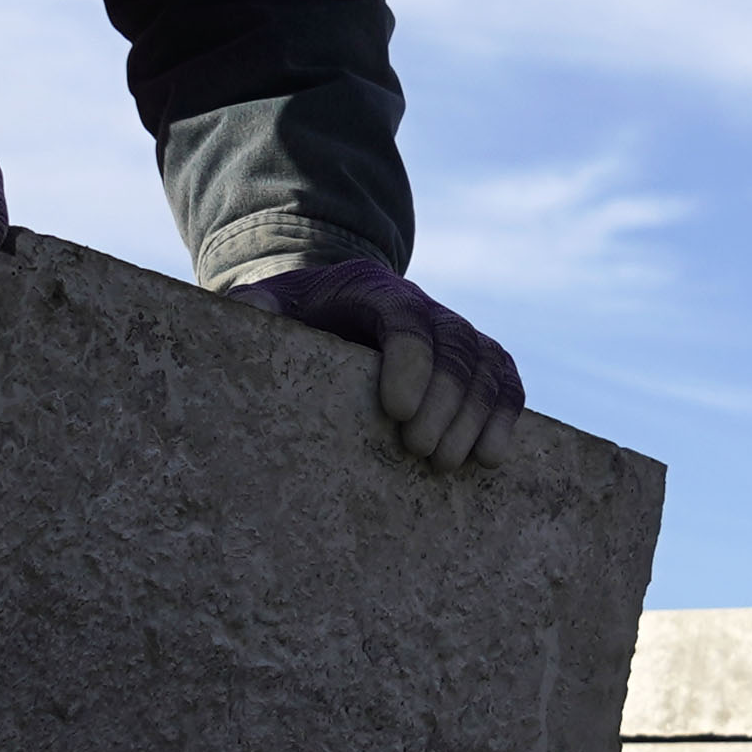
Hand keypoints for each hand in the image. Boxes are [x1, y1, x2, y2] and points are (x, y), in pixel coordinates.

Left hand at [238, 260, 522, 470]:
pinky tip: (493, 456)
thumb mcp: (268, 306)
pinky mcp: (475, 357)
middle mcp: (421, 302)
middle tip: (420, 451)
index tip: (398, 410)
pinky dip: (505, 414)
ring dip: (476, 415)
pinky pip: (504, 378)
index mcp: (369, 287)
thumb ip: (257, 308)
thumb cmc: (294, 317)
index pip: (404, 316)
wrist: (329, 307)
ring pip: (485, 362)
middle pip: (452, 343)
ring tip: (447, 464)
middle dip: (445, 399)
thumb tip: (247, 308)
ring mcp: (452, 328)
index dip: (411, 360)